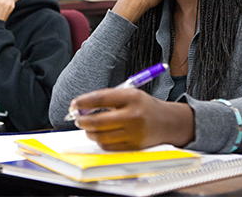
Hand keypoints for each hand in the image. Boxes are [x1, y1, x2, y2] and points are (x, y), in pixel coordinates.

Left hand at [70, 88, 194, 150]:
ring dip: (89, 131)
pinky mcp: (133, 147)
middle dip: (82, 120)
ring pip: (101, 136)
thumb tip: (82, 106)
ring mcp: (133, 133)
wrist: (167, 122)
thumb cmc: (143, 105)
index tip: (74, 104)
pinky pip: (108, 146)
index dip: (83, 102)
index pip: (100, 98)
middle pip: (98, 121)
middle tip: (77, 118)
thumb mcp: (129, 94)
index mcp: (131, 97)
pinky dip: (99, 140)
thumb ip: (107, 98)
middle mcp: (133, 115)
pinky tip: (100, 134)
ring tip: (88, 126)